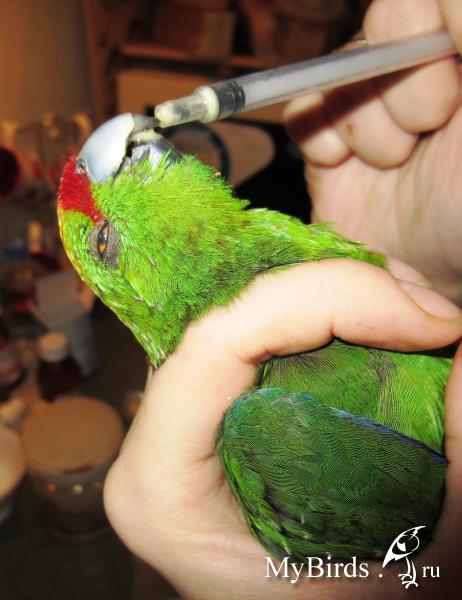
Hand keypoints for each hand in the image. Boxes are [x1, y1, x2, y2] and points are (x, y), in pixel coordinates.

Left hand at [103, 259, 461, 598]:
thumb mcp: (413, 561)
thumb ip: (459, 460)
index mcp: (162, 486)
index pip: (215, 341)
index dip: (325, 299)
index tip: (425, 320)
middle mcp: (154, 438)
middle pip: (229, 312)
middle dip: (339, 289)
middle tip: (426, 311)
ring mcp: (179, 413)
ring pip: (242, 308)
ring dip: (333, 291)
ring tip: (411, 315)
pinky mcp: (209, 401)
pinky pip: (254, 326)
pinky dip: (320, 308)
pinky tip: (375, 322)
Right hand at [284, 0, 461, 304]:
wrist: (432, 293)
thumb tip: (439, 3)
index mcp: (459, 55)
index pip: (422, 0)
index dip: (418, 34)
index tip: (445, 98)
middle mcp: (423, 75)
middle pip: (381, 26)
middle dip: (393, 85)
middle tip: (422, 133)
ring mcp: (374, 112)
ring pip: (336, 70)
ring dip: (359, 121)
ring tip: (392, 163)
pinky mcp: (333, 149)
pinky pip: (302, 112)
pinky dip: (319, 138)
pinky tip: (348, 167)